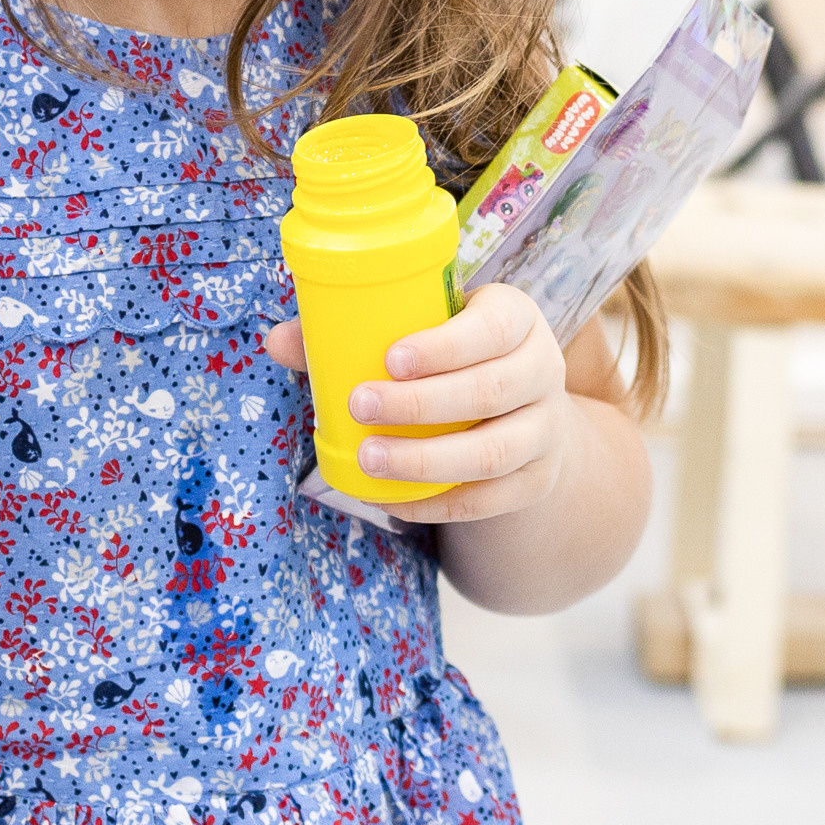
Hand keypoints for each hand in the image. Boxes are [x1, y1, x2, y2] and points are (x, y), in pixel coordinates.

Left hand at [262, 284, 572, 520]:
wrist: (521, 411)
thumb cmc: (452, 359)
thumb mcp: (422, 333)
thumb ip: (352, 332)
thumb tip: (278, 341)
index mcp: (515, 318)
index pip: (494, 328)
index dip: (446, 345)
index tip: (390, 358)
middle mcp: (543, 369)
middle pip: (492, 390)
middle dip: (422, 404)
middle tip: (359, 405)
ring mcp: (546, 430)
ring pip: (493, 452)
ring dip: (426, 460)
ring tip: (369, 458)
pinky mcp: (536, 480)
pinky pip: (490, 501)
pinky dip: (439, 505)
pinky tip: (394, 501)